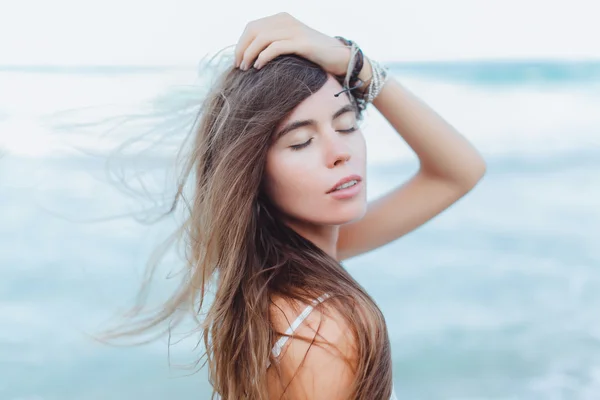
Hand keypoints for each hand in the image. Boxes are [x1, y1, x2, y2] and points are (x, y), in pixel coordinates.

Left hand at [233, 12, 351, 75]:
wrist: (340, 57)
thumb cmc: (313, 56)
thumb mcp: (291, 44)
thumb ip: (274, 44)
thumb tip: (251, 56)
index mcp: (281, 19)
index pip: (252, 27)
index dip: (241, 43)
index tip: (237, 60)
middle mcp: (286, 20)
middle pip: (253, 31)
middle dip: (242, 49)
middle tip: (239, 66)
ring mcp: (294, 30)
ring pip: (261, 38)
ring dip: (249, 54)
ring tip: (246, 68)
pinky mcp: (301, 43)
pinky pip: (275, 47)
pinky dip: (263, 57)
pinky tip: (259, 67)